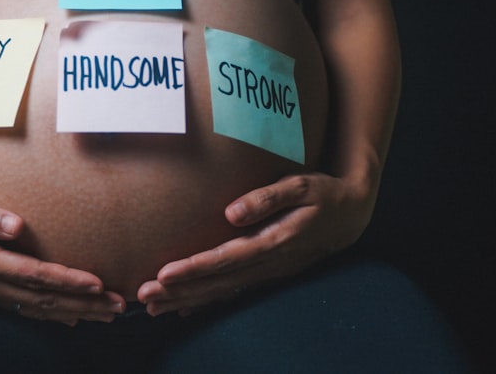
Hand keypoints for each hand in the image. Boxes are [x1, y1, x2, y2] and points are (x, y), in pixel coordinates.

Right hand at [0, 192, 125, 325]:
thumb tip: (17, 224)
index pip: (32, 275)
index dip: (66, 280)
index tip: (98, 283)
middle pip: (42, 298)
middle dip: (83, 303)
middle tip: (119, 305)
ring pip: (36, 308)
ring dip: (74, 312)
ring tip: (107, 313)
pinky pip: (23, 309)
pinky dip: (51, 315)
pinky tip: (72, 318)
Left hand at [136, 172, 375, 316]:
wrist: (351, 215)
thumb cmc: (324, 194)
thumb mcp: (302, 185)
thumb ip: (268, 197)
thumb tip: (231, 212)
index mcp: (275, 241)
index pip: (227, 258)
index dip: (194, 268)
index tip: (164, 274)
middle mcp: (268, 264)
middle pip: (217, 282)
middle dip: (179, 291)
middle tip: (143, 297)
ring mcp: (268, 273)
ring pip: (221, 292)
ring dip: (186, 300)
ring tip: (151, 308)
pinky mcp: (266, 274)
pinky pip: (231, 292)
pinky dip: (206, 302)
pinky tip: (183, 310)